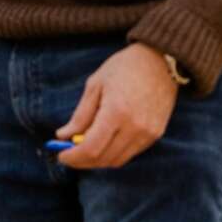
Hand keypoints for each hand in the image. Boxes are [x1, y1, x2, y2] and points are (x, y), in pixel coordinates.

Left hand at [53, 45, 179, 170]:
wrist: (160, 60)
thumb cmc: (124, 68)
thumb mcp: (95, 85)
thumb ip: (80, 115)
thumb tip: (63, 135)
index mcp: (116, 111)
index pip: (91, 148)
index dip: (73, 157)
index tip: (61, 155)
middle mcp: (134, 126)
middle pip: (103, 159)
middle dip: (82, 161)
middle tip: (70, 154)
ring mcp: (148, 133)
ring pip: (117, 160)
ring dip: (98, 160)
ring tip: (85, 148)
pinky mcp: (156, 134)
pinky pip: (130, 153)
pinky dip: (114, 153)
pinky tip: (105, 141)